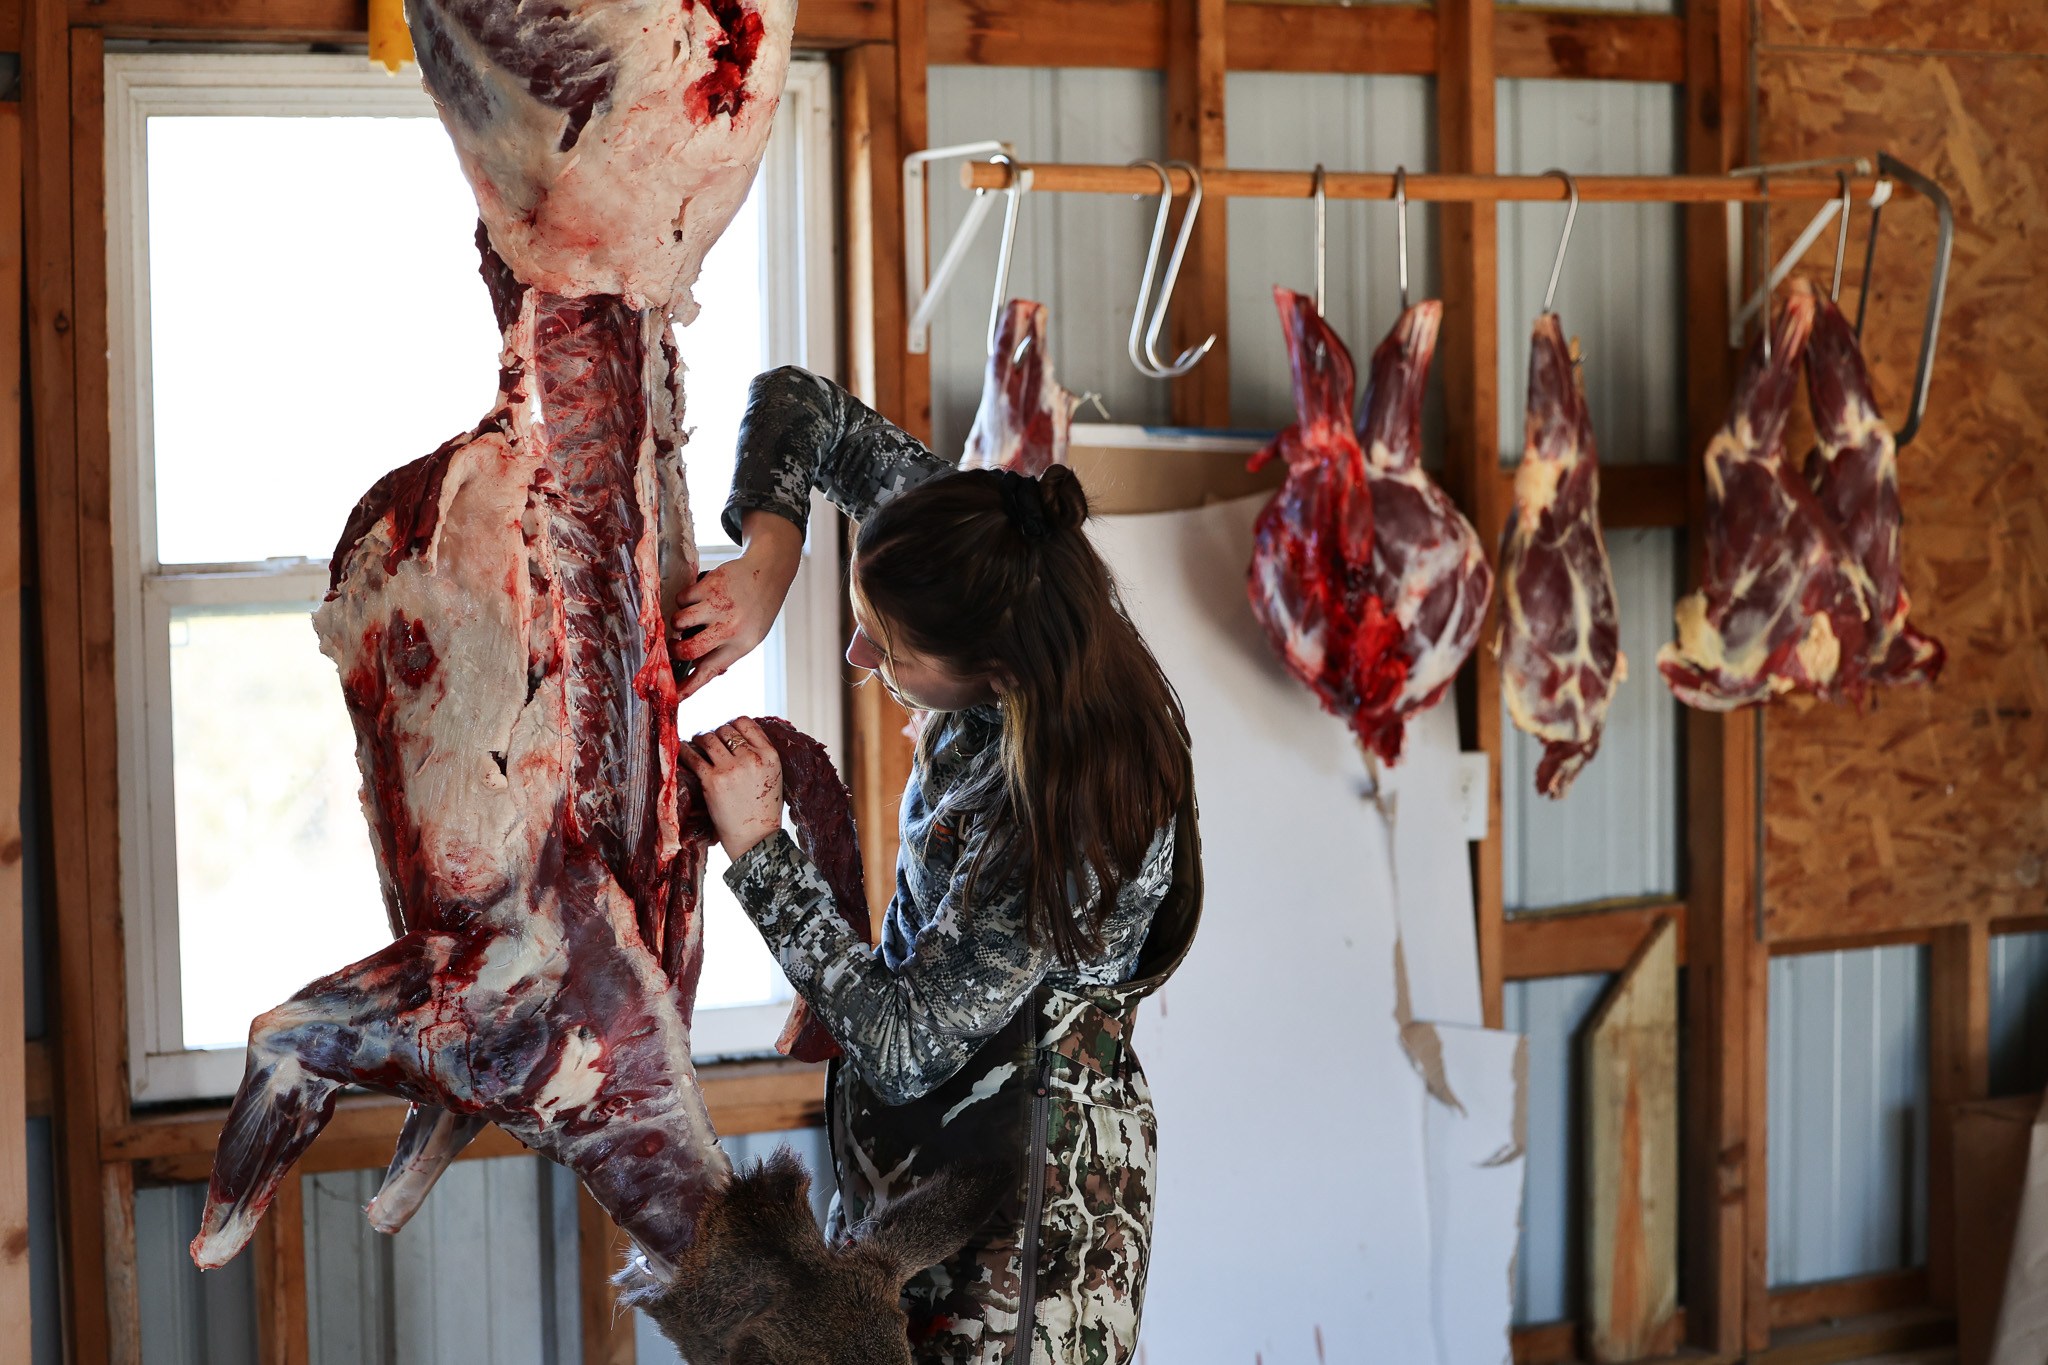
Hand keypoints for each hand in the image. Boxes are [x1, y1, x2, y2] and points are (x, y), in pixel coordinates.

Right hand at [672, 512, 803, 698]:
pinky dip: (683, 601)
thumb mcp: (749, 638)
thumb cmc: (756, 610)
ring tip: (689, 619)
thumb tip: (697, 671)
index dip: (688, 687)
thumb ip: (725, 653)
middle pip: (688, 650)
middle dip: (674, 652)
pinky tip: (696, 599)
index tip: (673, 697)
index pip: (709, 672)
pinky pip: (681, 599)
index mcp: (740, 645)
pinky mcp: (709, 585)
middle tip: (674, 647)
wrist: (769, 574)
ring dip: (677, 624)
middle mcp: (730, 627)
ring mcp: (718, 605)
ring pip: (679, 622)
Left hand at [677, 717, 785, 860]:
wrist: (756, 840)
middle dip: (715, 734)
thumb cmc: (763, 811)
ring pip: (709, 738)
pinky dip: (685, 751)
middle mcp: (752, 758)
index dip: (732, 724)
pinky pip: (693, 756)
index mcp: (770, 755)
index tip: (725, 733)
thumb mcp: (773, 776)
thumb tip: (737, 737)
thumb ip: (760, 755)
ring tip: (696, 745)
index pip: (746, 722)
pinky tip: (683, 751)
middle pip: (725, 729)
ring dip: (699, 739)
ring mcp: (731, 768)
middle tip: (708, 742)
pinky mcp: (713, 780)